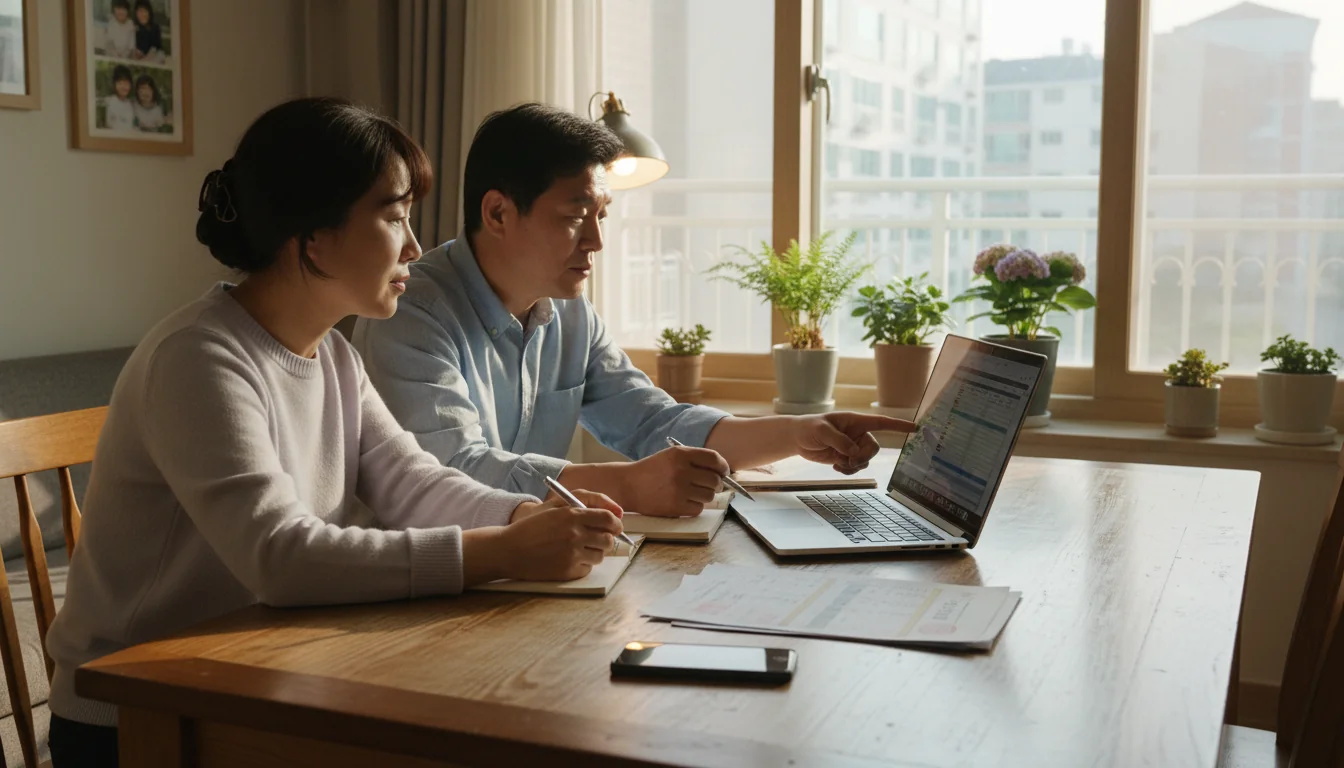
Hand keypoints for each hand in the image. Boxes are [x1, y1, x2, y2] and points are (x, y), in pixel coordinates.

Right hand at [497, 494, 624, 581]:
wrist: (509, 549)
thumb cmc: (531, 527)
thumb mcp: (554, 506)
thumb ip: (583, 504)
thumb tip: (613, 513)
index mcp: (572, 515)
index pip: (608, 519)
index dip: (615, 524)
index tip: (615, 527)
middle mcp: (575, 534)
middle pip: (608, 540)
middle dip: (606, 540)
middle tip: (598, 540)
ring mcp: (572, 554)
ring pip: (600, 555)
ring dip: (594, 552)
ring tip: (578, 549)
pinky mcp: (568, 571)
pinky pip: (588, 568)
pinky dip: (582, 565)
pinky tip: (567, 559)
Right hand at [619, 445, 730, 517]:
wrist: (628, 486)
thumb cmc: (652, 470)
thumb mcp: (671, 456)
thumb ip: (695, 459)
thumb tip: (722, 471)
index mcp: (681, 454)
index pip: (714, 459)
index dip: (723, 467)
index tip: (724, 472)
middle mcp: (681, 471)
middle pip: (715, 480)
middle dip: (716, 484)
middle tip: (710, 486)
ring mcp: (678, 490)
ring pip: (709, 496)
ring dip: (705, 495)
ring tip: (692, 493)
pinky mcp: (675, 506)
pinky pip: (698, 508)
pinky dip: (694, 506)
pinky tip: (684, 501)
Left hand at [792, 413, 915, 473]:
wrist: (797, 439)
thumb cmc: (809, 427)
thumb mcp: (822, 430)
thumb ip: (839, 440)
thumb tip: (853, 452)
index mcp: (855, 421)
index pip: (881, 423)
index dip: (899, 425)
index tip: (915, 427)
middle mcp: (857, 434)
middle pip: (873, 448)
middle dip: (864, 456)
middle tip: (849, 460)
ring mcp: (853, 446)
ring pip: (865, 460)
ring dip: (855, 465)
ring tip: (840, 464)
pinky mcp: (846, 457)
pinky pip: (856, 467)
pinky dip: (848, 470)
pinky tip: (836, 467)